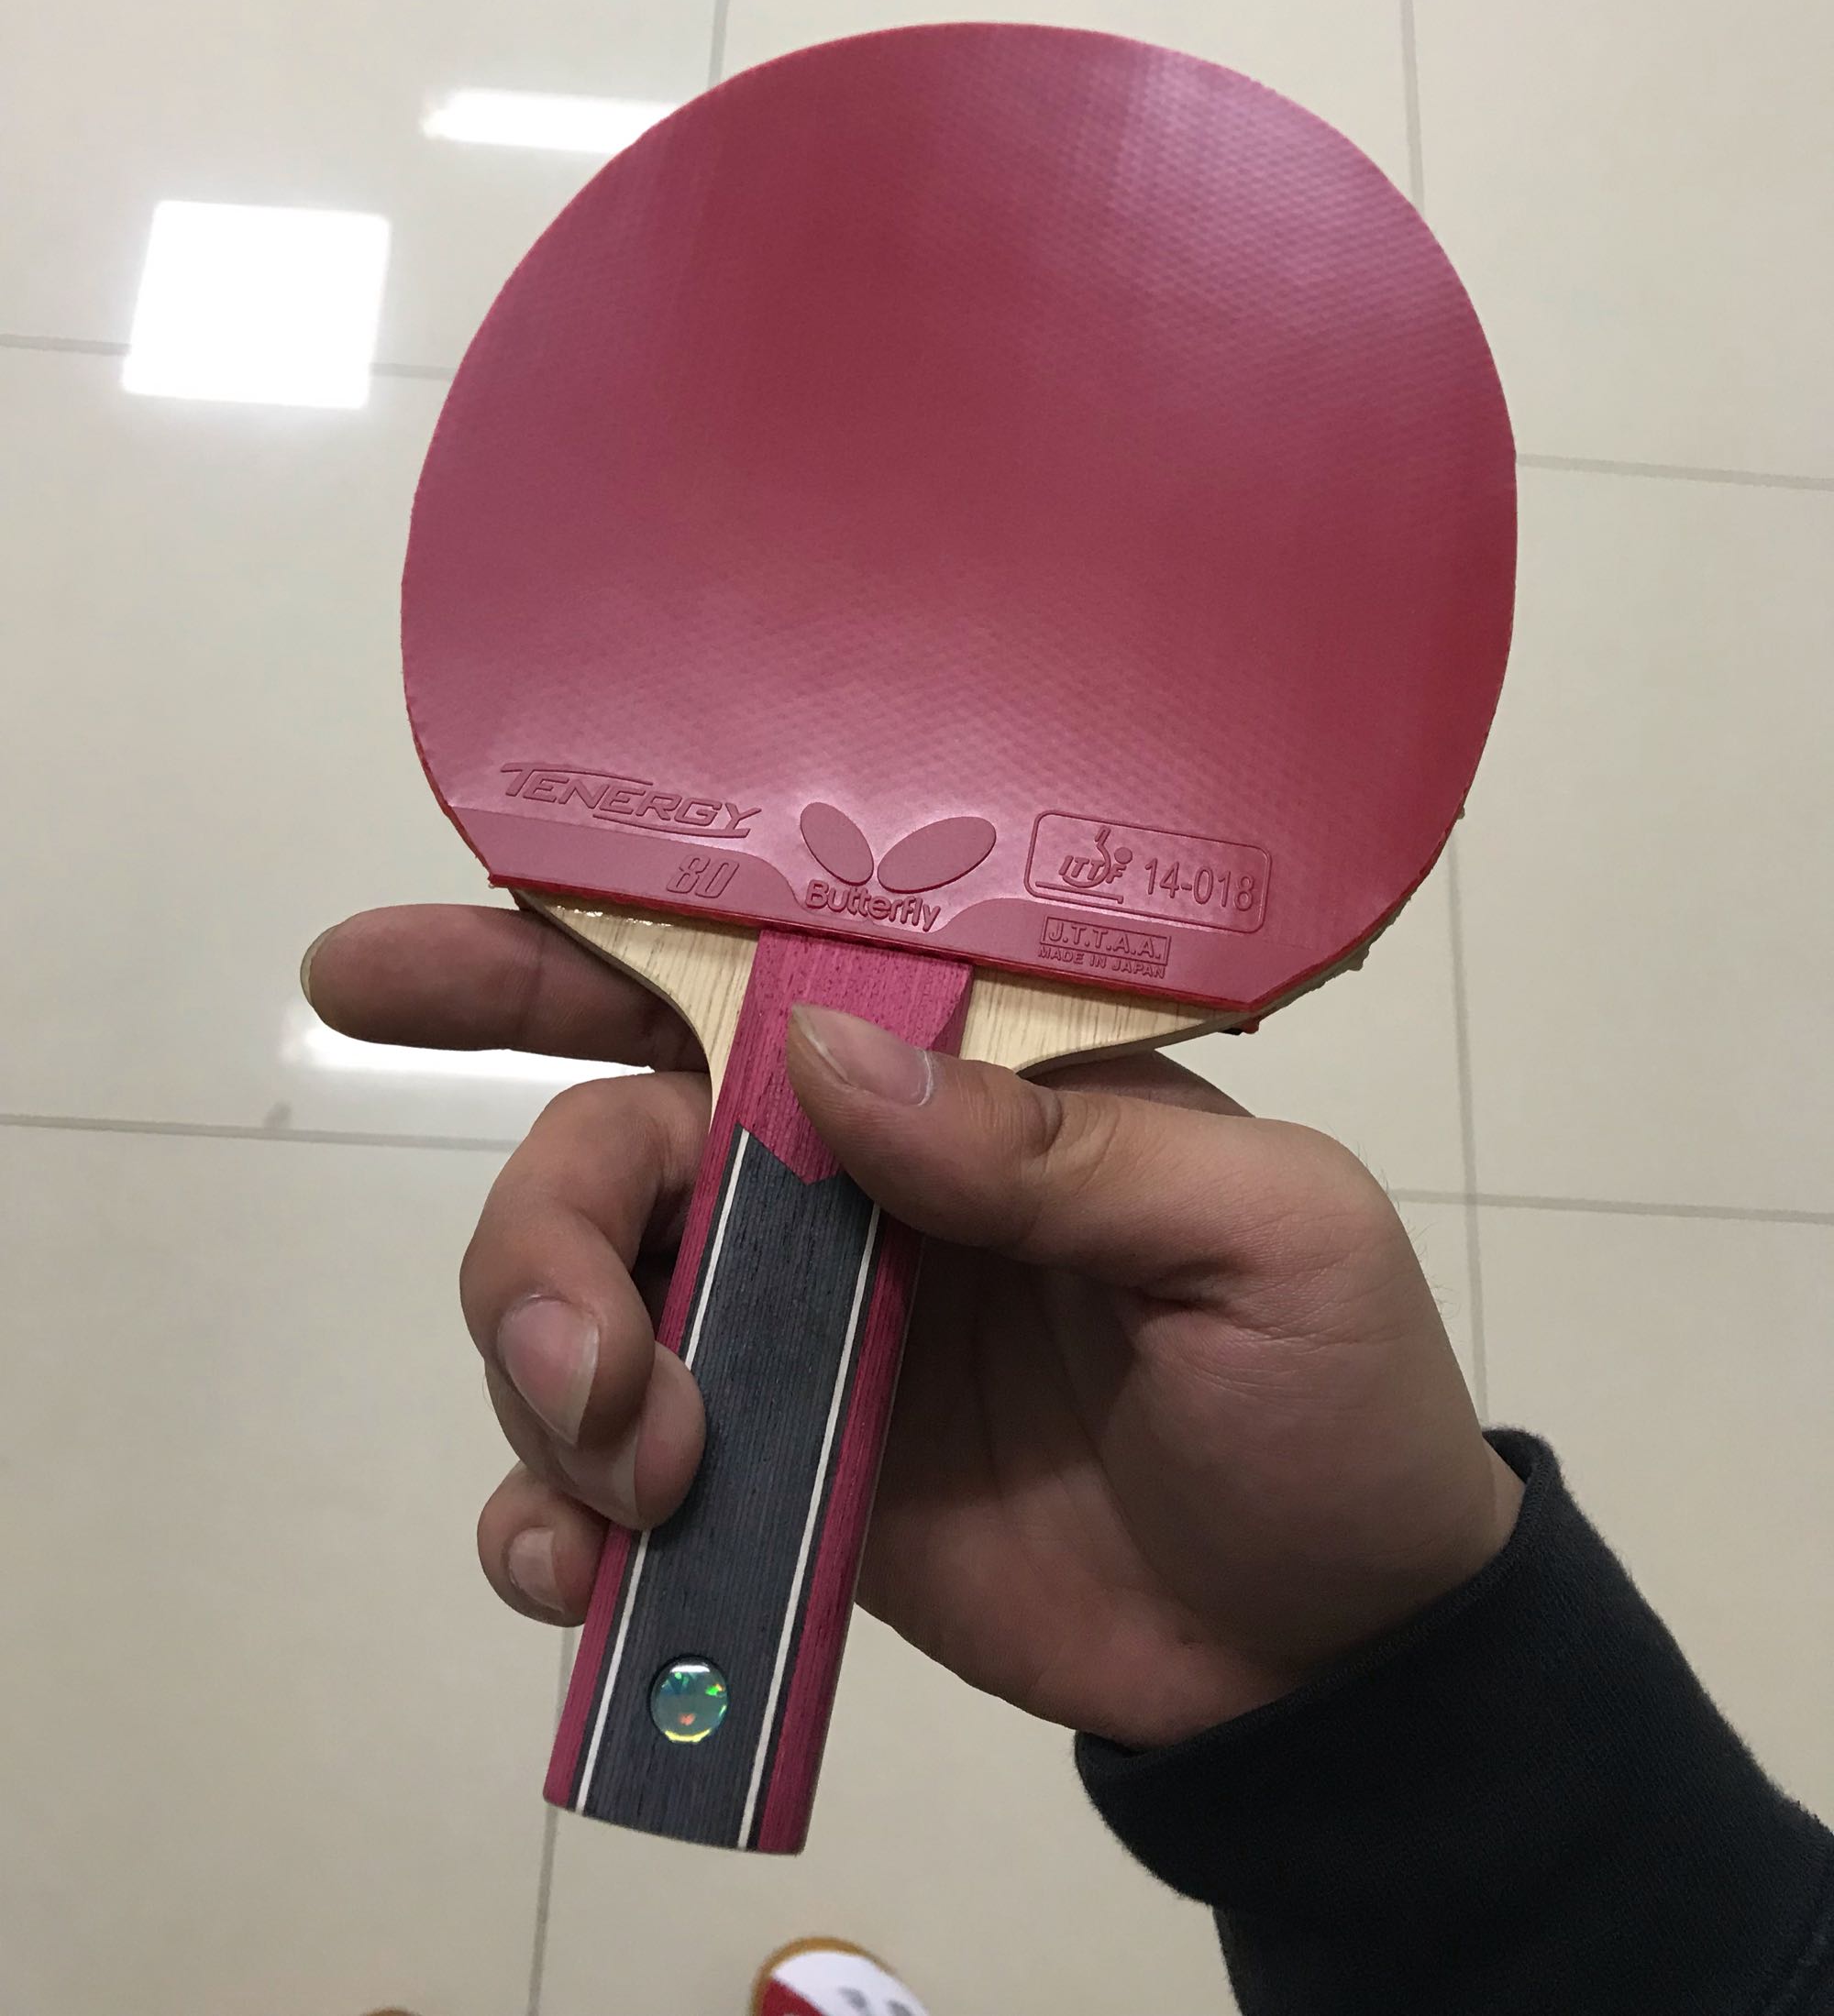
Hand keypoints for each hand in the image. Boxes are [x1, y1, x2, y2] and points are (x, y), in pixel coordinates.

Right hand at [305, 904, 1519, 1747]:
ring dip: (546, 1379)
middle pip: (608, 1141)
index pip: (745, 968)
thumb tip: (823, 1056)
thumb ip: (1059, 1148)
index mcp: (958, 1077)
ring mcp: (796, 1338)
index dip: (555, 948)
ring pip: (574, 1302)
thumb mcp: (1263, 1240)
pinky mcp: (771, 1488)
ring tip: (644, 1482)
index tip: (376, 968)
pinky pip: (598, 1488)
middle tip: (592, 1363)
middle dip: (542, 1231)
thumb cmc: (1327, 1403)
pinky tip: (578, 1580)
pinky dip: (545, 1525)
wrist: (1327, 1656)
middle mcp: (847, 1183)